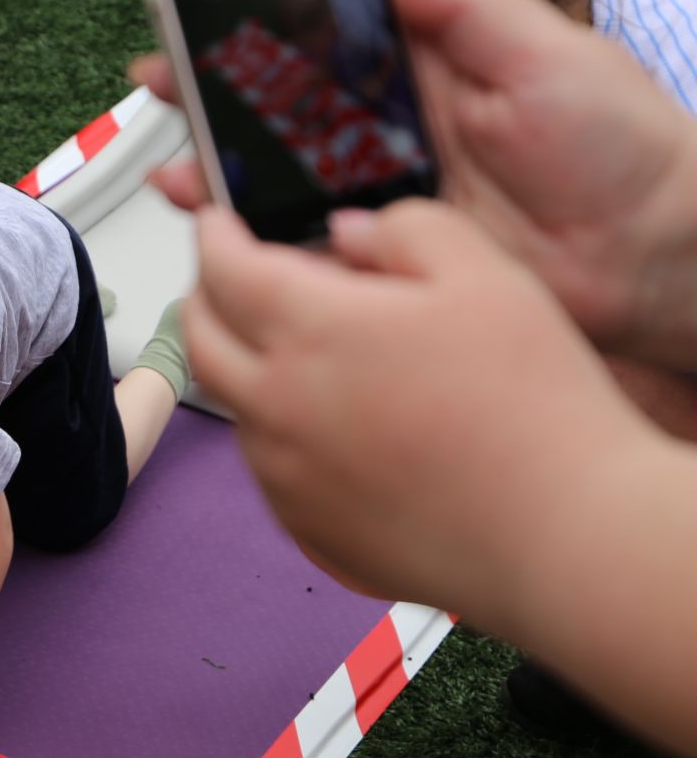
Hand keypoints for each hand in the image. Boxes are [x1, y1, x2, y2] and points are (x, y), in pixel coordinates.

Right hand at [132, 0, 696, 368]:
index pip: (330, 35)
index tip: (210, 9)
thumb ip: (465, 7)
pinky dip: (252, 241)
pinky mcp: (381, 258)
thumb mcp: (546, 52)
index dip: (268, 20)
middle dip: (217, 92)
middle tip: (162, 79)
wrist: (649, 262)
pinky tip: (215, 227)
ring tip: (176, 160)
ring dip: (221, 168)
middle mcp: (395, 132)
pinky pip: (303, 248)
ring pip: (281, 177)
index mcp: (429, 69)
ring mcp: (381, 197)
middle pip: (286, 107)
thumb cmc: (619, 150)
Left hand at [185, 197, 645, 614]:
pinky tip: (344, 424)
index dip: (215, 236)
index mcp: (311, 331)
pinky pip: (271, 466)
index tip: (218, 225)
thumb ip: (404, 230)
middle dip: (205, 297)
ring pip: (236, 404)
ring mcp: (283, 475)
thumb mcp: (485, 274)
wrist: (558, 532)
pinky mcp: (304, 527)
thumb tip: (348, 233)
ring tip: (308, 352)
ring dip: (249, 366)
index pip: (224, 269)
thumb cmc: (531, 409)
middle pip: (200, 338)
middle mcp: (277, 405)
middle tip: (231, 279)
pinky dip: (284, 431)